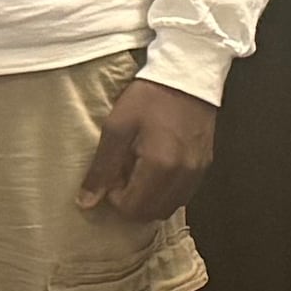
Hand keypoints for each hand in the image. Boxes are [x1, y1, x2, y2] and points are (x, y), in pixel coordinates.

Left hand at [77, 78, 221, 221]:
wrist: (187, 76)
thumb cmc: (149, 98)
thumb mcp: (116, 127)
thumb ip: (102, 168)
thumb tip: (86, 202)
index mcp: (160, 166)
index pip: (132, 208)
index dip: (115, 197)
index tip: (113, 173)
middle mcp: (182, 175)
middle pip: (151, 213)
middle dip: (132, 201)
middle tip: (124, 173)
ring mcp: (197, 172)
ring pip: (168, 208)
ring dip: (149, 199)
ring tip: (140, 171)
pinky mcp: (205, 165)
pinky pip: (182, 195)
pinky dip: (165, 191)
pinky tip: (157, 168)